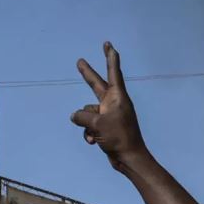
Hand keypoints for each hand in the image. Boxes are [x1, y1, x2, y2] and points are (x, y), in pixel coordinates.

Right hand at [70, 43, 146, 170]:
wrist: (129, 158)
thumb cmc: (118, 138)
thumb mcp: (96, 124)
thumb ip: (82, 116)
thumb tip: (75, 116)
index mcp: (117, 97)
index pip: (113, 72)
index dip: (110, 57)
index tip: (108, 44)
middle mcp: (114, 103)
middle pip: (96, 85)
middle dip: (87, 75)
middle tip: (79, 61)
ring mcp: (110, 115)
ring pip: (87, 113)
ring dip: (86, 125)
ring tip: (96, 134)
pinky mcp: (106, 127)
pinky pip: (89, 126)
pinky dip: (89, 134)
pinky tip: (94, 142)